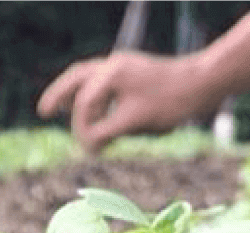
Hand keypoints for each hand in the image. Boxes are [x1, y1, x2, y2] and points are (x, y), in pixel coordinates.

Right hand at [37, 51, 204, 153]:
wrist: (205, 83)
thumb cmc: (171, 102)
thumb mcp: (133, 122)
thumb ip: (105, 134)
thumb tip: (87, 147)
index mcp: (111, 73)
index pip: (84, 104)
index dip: (82, 130)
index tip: (90, 151)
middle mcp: (114, 65)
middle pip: (76, 78)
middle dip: (58, 95)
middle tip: (43, 112)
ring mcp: (124, 67)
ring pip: (88, 76)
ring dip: (73, 93)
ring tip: (59, 107)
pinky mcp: (133, 73)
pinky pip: (102, 81)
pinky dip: (91, 94)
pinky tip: (92, 109)